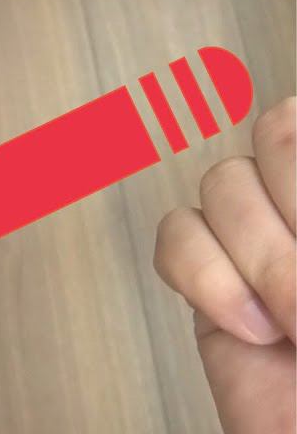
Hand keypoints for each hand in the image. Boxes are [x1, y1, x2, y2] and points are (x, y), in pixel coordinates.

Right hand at [154, 97, 295, 433]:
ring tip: (290, 322)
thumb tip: (284, 175)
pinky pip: (176, 235)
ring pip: (223, 180)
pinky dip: (205, 279)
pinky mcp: (210, 284)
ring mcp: (260, 243)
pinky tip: (250, 328)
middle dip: (291, 211)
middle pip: (275, 133)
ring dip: (258, 254)